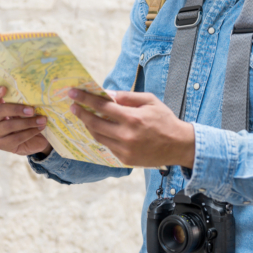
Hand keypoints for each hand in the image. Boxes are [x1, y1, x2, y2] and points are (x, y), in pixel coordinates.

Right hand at [0, 86, 52, 156]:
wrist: (35, 140)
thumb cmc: (30, 120)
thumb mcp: (29, 111)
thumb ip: (28, 103)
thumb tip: (39, 96)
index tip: (5, 88)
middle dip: (16, 109)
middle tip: (32, 110)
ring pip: (8, 126)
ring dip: (27, 123)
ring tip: (42, 120)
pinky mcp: (1, 144)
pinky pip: (15, 138)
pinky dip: (29, 133)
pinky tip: (38, 129)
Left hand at [68, 89, 194, 167]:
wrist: (179, 145)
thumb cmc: (164, 119)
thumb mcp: (149, 101)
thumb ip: (127, 97)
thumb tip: (106, 94)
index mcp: (133, 118)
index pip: (102, 107)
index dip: (85, 99)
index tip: (73, 93)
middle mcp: (127, 136)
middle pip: (95, 123)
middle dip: (81, 113)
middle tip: (73, 105)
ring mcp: (125, 150)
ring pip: (98, 136)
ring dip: (88, 125)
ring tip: (83, 116)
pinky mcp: (125, 159)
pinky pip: (107, 146)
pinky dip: (101, 136)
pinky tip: (98, 129)